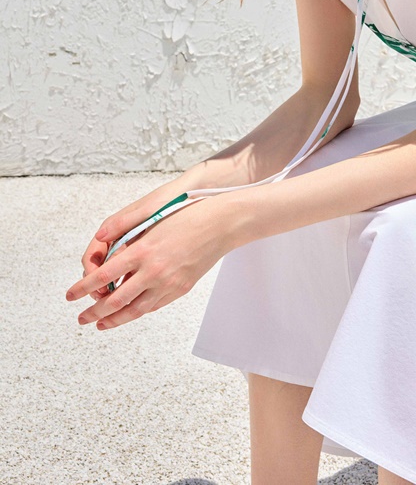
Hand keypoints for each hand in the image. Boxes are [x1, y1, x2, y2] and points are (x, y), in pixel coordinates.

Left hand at [66, 194, 243, 329]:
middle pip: (115, 300)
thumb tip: (101, 241)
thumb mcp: (152, 216)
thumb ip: (124, 229)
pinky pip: (154, 306)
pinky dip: (137, 312)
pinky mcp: (180, 288)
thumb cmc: (188, 214)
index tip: (70, 295)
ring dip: (114, 319)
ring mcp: (168, 282)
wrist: (222, 224)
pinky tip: (130, 313)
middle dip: (94, 312)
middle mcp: (153, 270)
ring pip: (134, 310)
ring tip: (101, 324)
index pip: (103, 276)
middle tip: (81, 318)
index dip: (83, 288)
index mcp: (142, 249)